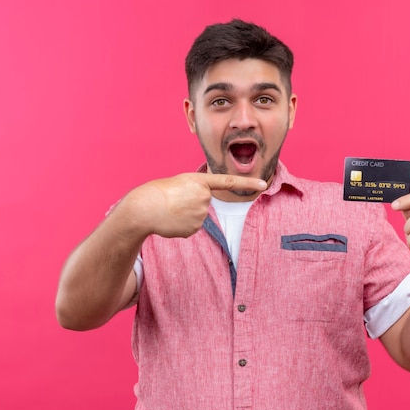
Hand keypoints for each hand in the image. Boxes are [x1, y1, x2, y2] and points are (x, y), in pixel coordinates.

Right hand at [122, 173, 266, 237]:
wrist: (144, 208)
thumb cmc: (157, 193)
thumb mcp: (179, 184)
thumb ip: (195, 191)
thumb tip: (202, 208)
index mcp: (199, 181)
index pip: (228, 182)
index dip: (248, 183)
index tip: (264, 184)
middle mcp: (203, 197)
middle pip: (204, 203)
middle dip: (191, 204)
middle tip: (174, 201)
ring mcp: (200, 213)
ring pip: (198, 217)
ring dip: (186, 216)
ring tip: (171, 210)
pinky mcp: (194, 228)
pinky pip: (192, 227)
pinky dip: (182, 226)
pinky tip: (171, 221)